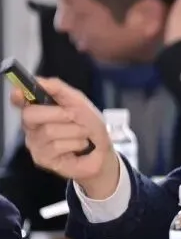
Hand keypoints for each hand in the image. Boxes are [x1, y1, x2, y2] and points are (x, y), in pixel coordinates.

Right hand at [12, 77, 119, 198]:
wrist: (103, 151)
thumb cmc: (90, 125)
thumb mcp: (79, 103)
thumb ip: (59, 90)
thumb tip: (37, 80)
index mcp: (39, 109)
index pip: (20, 100)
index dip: (18, 96)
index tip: (19, 92)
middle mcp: (31, 126)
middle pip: (31, 114)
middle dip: (59, 113)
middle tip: (74, 118)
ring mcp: (34, 143)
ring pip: (48, 131)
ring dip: (75, 130)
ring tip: (83, 135)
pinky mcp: (42, 159)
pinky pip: (57, 146)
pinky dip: (76, 143)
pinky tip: (80, 146)